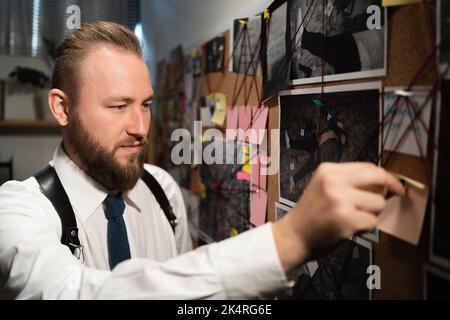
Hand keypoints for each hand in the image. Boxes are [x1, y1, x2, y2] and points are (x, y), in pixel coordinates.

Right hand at [272, 162, 404, 274]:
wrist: (293, 236)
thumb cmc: (311, 215)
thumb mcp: (324, 187)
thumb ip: (348, 181)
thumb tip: (384, 184)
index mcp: (328, 170)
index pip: (367, 166)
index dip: (384, 177)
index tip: (393, 185)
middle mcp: (333, 181)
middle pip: (378, 178)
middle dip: (390, 188)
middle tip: (393, 196)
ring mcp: (339, 200)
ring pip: (378, 203)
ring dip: (372, 213)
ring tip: (354, 217)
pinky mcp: (345, 219)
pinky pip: (372, 221)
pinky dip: (365, 228)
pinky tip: (350, 228)